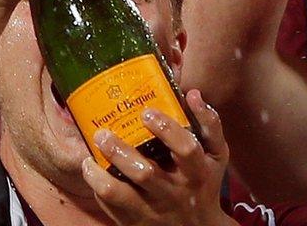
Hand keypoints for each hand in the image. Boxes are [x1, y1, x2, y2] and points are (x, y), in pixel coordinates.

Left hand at [84, 92, 233, 225]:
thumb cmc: (205, 183)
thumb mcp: (217, 156)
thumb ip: (209, 124)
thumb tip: (191, 94)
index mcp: (198, 173)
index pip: (186, 149)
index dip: (166, 129)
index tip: (146, 112)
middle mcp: (176, 194)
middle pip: (146, 173)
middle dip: (121, 151)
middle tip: (103, 133)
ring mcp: (154, 211)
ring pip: (121, 194)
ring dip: (100, 175)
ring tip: (90, 156)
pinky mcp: (137, 223)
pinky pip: (112, 207)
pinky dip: (98, 189)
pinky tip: (92, 172)